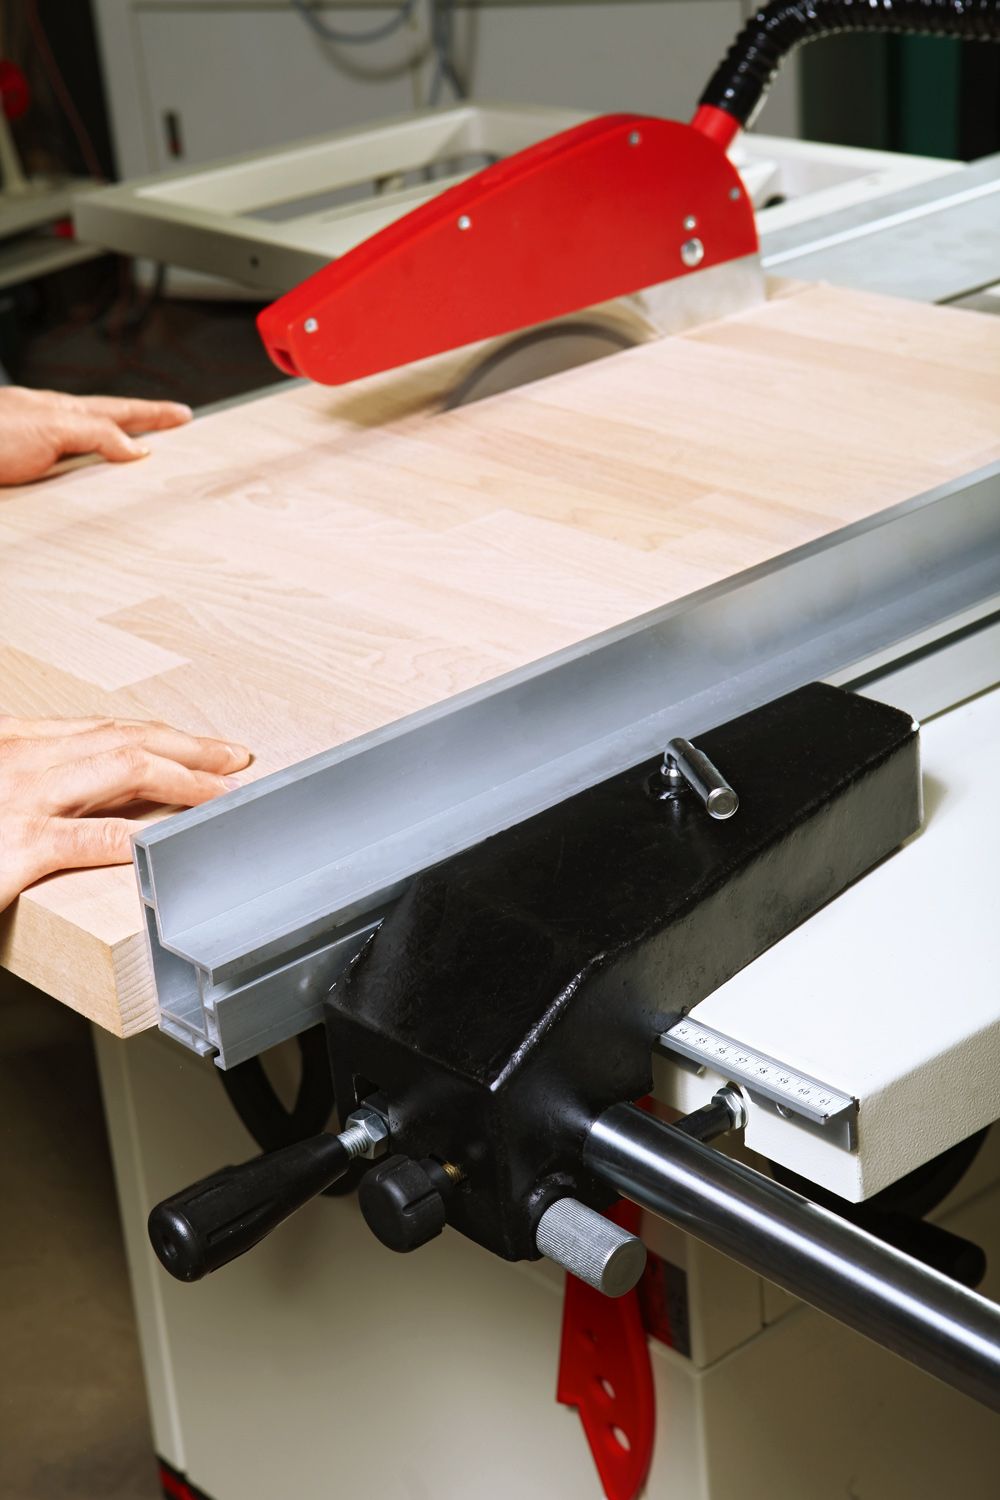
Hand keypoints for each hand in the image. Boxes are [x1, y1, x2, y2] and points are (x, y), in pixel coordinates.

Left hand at [0, 386, 192, 485]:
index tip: (183, 415)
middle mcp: (51, 428)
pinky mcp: (23, 476)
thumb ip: (95, 434)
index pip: (120, 411)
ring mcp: (37, 450)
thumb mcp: (50, 429)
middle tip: (172, 431)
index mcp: (63, 411)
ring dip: (115, 458)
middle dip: (141, 430)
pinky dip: (88, 483)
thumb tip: (135, 447)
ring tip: (142, 463)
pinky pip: (68, 480)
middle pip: (106, 426)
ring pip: (87, 451)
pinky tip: (91, 492)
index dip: (153, 414)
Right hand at [0, 716, 250, 912]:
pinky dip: (137, 838)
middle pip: (128, 741)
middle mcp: (24, 758)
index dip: (165, 737)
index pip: (106, 730)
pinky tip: (172, 840)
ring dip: (187, 780)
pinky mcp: (16, 847)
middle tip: (236, 760)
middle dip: (192, 749)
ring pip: (126, 770)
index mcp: (16, 741)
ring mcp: (22, 798)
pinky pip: (90, 838)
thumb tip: (85, 791)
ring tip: (225, 794)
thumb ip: (36, 779)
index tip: (206, 747)